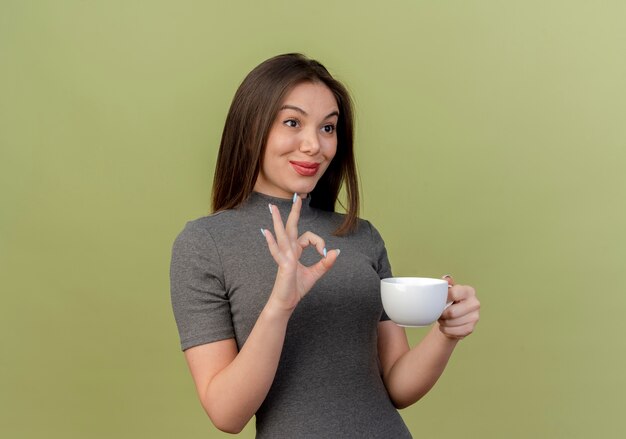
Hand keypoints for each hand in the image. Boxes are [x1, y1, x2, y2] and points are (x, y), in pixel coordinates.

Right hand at [261, 195, 338, 311]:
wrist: (286, 302)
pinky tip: (266, 232)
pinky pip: (277, 251)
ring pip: (282, 234)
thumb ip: (325, 263)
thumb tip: (336, 252)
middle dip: (294, 212)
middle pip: (291, 227)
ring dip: (277, 220)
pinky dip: (271, 242)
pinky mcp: (283, 265)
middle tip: (296, 196)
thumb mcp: (315, 274)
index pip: (308, 237)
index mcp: (295, 251)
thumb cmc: (296, 288)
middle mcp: (288, 250)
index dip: (320, 243)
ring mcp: (284, 256)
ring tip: (272, 207)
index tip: (324, 254)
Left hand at [437, 275, 479, 339]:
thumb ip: (446, 284)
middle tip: (438, 313)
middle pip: (452, 312)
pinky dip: (446, 330)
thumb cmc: (449, 301)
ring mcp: (475, 316)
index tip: (438, 301)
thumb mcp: (447, 290)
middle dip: (442, 314)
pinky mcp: (471, 328)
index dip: (443, 299)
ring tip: (441, 319)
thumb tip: (446, 279)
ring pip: (452, 323)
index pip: (454, 293)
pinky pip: (455, 331)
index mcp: (468, 291)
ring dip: (443, 323)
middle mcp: (475, 303)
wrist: (453, 317)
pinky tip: (444, 327)